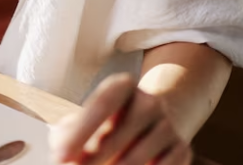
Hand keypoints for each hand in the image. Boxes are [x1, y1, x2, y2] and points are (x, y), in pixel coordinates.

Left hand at [49, 74, 191, 164]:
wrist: (156, 118)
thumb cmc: (111, 120)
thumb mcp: (89, 115)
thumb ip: (71, 129)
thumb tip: (61, 152)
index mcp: (123, 85)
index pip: (101, 106)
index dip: (79, 133)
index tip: (60, 156)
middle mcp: (149, 102)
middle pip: (116, 139)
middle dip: (92, 162)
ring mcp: (167, 126)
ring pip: (136, 160)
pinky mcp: (182, 149)